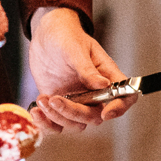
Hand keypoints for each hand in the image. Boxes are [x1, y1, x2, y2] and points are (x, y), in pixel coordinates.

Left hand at [28, 8, 131, 132]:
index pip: (124, 97)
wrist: (46, 35)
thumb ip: (87, 68)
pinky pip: (56, 124)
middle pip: (95, 116)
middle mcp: (95, 93)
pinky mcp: (60, 104)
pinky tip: (35, 111)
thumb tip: (104, 85)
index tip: (106, 113)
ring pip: (75, 124)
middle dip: (74, 113)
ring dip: (57, 117)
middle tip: (54, 98)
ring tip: (42, 99)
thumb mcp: (75, 48)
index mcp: (107, 76)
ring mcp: (77, 101)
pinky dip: (46, 124)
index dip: (119, 108)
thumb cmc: (66, 36)